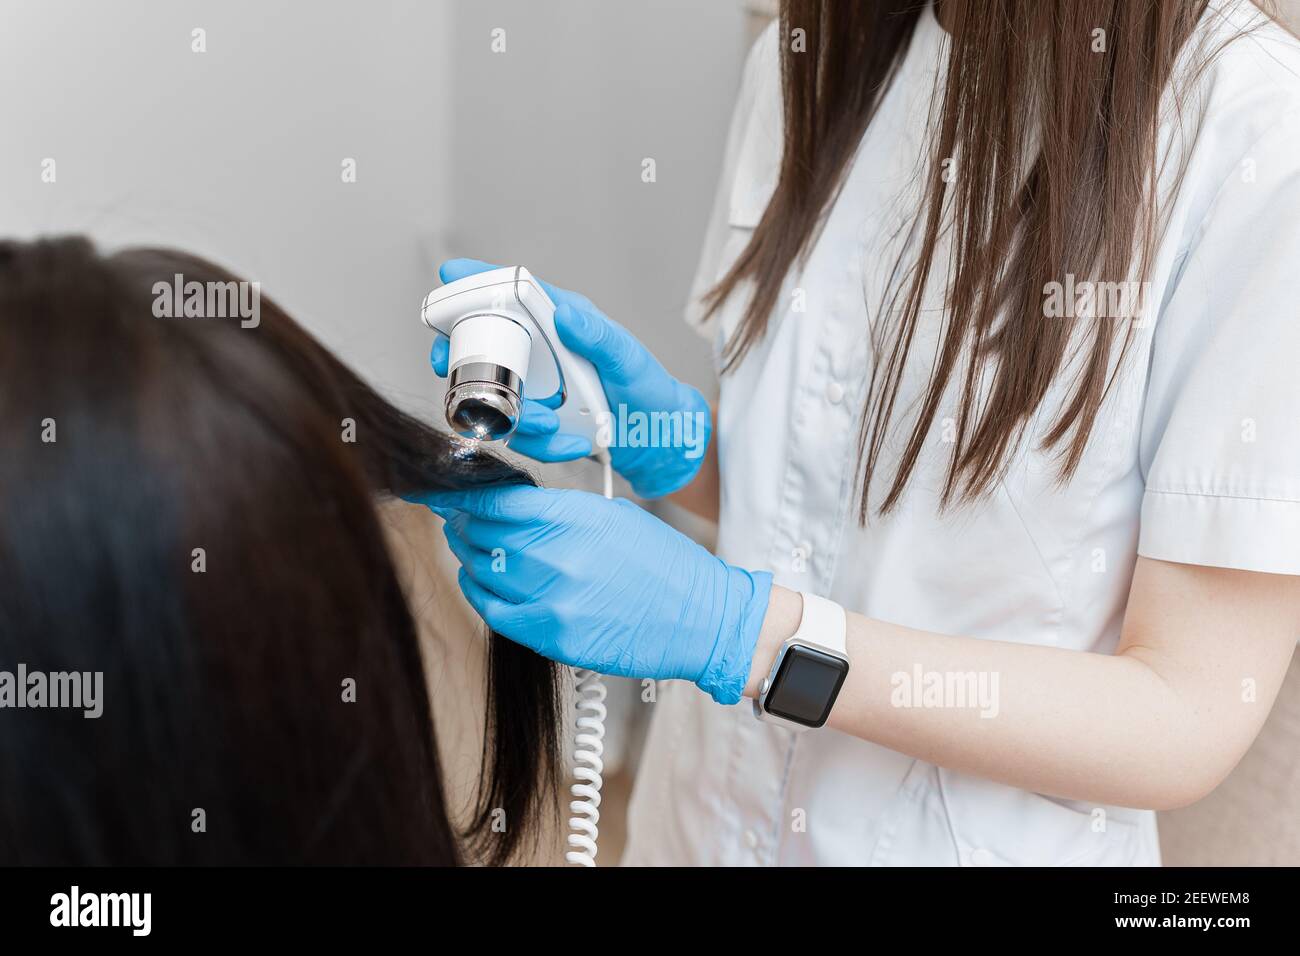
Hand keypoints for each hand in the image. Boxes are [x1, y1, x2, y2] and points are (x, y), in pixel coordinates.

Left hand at [416, 484, 771, 704]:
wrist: (701, 618)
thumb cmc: (665, 565)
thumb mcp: (615, 516)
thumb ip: (562, 511)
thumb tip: (512, 507)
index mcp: (577, 517)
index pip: (499, 501)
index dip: (468, 497)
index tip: (454, 493)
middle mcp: (560, 555)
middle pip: (483, 534)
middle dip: (464, 524)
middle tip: (458, 520)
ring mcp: (554, 598)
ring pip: (483, 571)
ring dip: (469, 557)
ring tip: (469, 548)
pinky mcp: (554, 636)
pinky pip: (496, 611)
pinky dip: (479, 594)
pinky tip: (479, 582)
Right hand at [433, 259, 711, 497]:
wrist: (661, 442)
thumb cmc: (652, 392)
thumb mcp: (630, 362)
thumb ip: (600, 337)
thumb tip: (565, 312)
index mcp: (560, 322)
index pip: (513, 293)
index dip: (478, 283)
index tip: (451, 278)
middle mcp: (541, 351)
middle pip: (483, 345)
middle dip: (466, 363)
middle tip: (463, 378)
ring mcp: (535, 386)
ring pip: (494, 398)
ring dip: (518, 419)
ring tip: (555, 427)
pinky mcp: (537, 420)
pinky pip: (518, 433)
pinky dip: (541, 443)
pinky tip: (570, 443)